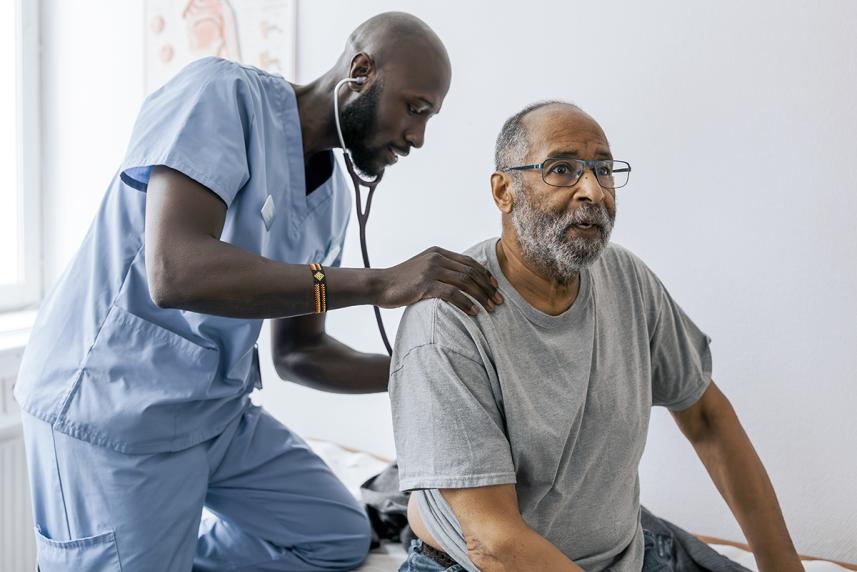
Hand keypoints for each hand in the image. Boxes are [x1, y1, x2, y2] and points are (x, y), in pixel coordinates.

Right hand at [376, 247, 503, 314]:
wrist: (379, 285)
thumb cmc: (401, 282)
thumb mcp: (422, 269)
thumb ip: (439, 270)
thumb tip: (459, 281)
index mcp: (438, 252)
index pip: (469, 262)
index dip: (485, 274)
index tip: (495, 287)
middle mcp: (436, 258)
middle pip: (471, 271)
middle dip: (488, 287)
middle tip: (498, 301)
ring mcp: (431, 270)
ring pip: (465, 282)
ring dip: (481, 296)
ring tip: (490, 309)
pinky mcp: (425, 284)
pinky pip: (453, 293)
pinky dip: (466, 303)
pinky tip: (474, 312)